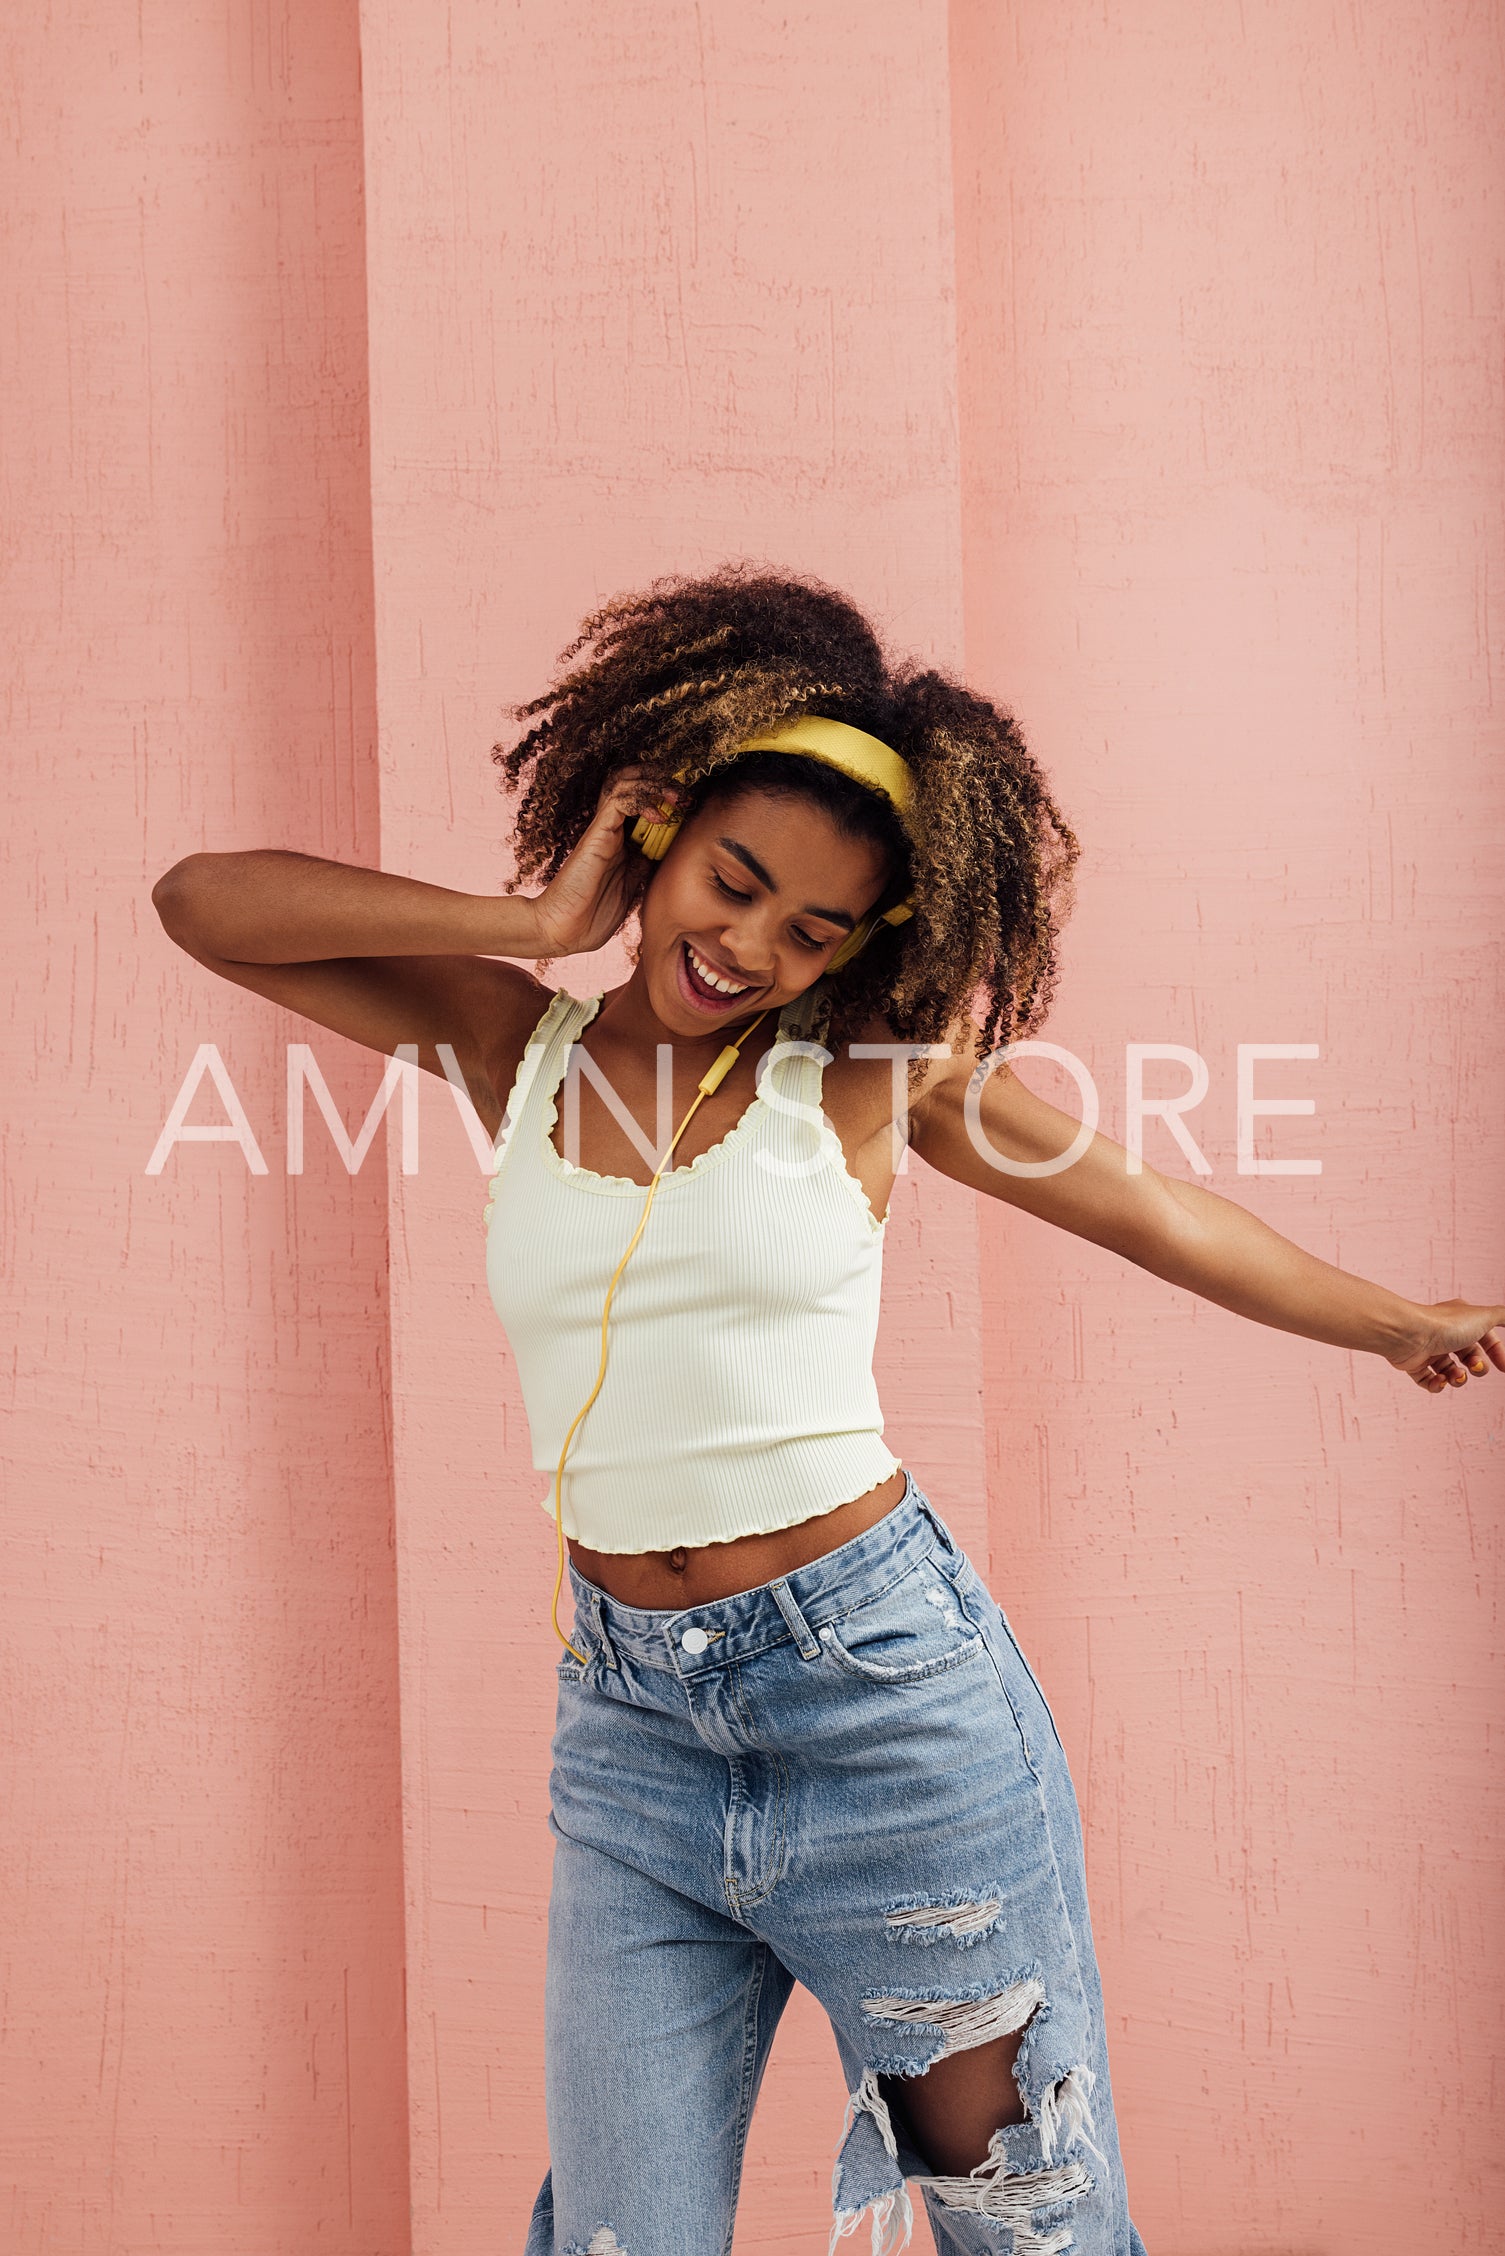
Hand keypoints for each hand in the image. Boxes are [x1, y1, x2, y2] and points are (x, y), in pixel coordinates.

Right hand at [530, 767, 677, 956]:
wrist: (562, 932)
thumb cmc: (591, 918)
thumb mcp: (631, 891)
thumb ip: (644, 871)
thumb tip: (665, 858)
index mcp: (621, 844)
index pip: (642, 803)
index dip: (665, 797)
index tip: (688, 807)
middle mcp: (611, 831)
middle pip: (633, 784)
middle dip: (662, 782)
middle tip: (684, 797)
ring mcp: (603, 831)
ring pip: (624, 782)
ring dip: (653, 784)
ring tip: (674, 798)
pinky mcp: (596, 834)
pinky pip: (617, 799)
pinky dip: (641, 799)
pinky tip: (658, 817)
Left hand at [1387, 1299, 1504, 1393]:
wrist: (1407, 1334)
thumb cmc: (1446, 1325)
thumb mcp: (1484, 1317)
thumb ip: (1504, 1317)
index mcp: (1462, 1320)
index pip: (1485, 1337)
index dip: (1497, 1352)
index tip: (1504, 1368)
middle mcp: (1445, 1333)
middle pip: (1468, 1356)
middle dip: (1477, 1367)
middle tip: (1474, 1368)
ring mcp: (1429, 1349)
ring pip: (1450, 1371)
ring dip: (1458, 1378)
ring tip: (1456, 1376)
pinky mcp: (1413, 1364)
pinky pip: (1429, 1381)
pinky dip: (1437, 1385)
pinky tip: (1439, 1380)